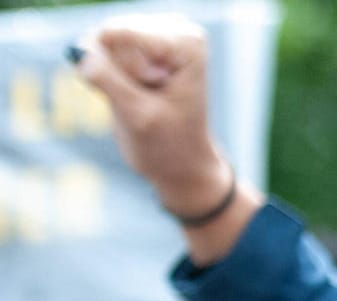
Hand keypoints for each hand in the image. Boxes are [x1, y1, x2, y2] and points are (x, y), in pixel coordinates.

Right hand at [74, 15, 226, 214]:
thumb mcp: (139, 118)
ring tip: (141, 97)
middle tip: (147, 98)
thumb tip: (78, 53)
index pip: (124, 33)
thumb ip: (109, 82)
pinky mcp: (129, 49)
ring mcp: (150, 37)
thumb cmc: (170, 144)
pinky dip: (103, 78)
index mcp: (186, 42)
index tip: (155, 91)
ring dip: (111, 77)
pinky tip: (130, 94)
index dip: (125, 69)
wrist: (179, 163)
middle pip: (110, 36)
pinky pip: (93, 53)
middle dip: (118, 72)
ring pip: (97, 44)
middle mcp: (172, 31)